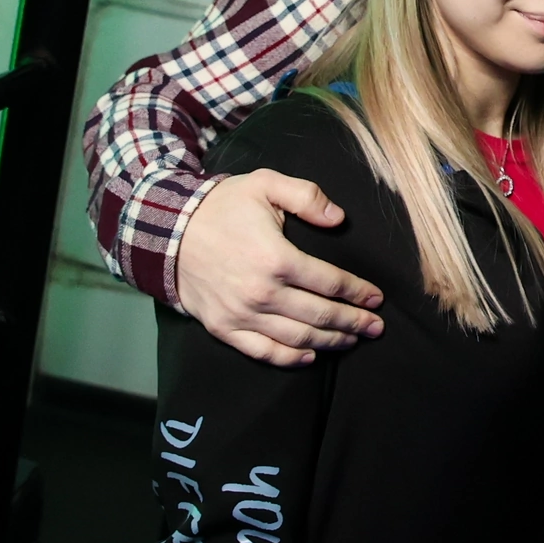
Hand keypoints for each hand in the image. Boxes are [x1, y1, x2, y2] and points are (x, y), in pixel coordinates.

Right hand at [177, 169, 384, 365]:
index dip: (359, 293)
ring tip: (353, 339)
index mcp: (277, 258)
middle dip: (354, 322)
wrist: (165, 231)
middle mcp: (262, 293)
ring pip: (298, 338)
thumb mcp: (265, 184)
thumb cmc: (221, 207)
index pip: (332, 283)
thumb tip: (339, 218)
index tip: (377, 299)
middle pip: (321, 315)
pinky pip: (263, 352)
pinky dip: (290, 358)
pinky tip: (310, 356)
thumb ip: (306, 196)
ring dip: (331, 341)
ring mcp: (242, 315)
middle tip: (376, 327)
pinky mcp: (224, 328)